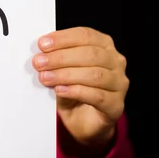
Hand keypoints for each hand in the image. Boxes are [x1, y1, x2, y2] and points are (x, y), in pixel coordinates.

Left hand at [32, 27, 128, 146]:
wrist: (84, 122)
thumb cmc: (73, 92)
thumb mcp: (62, 72)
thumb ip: (55, 61)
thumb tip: (40, 56)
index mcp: (104, 47)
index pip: (85, 35)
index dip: (63, 39)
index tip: (42, 44)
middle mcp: (115, 62)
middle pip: (91, 54)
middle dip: (61, 57)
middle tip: (39, 63)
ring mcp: (119, 84)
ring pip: (95, 74)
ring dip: (66, 75)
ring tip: (46, 78)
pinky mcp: (116, 105)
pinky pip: (98, 96)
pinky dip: (76, 91)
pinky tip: (60, 90)